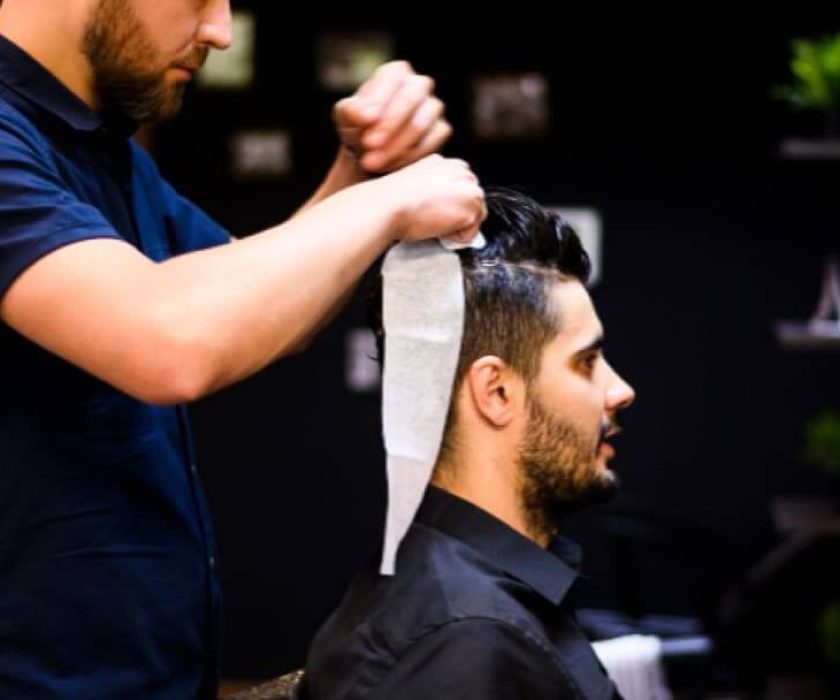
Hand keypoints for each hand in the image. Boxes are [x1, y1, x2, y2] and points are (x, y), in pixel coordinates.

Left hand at [333, 61, 451, 173]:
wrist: (371, 152)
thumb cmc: (358, 126)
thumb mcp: (345, 116)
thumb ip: (351, 111)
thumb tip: (367, 116)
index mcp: (395, 73)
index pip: (392, 79)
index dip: (380, 99)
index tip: (365, 121)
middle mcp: (418, 85)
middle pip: (411, 98)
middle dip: (389, 125)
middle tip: (369, 145)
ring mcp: (433, 108)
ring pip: (420, 124)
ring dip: (394, 146)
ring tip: (372, 162)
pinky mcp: (440, 131)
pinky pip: (429, 143)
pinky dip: (406, 158)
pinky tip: (388, 166)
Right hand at [374, 155, 486, 241]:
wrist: (388, 205)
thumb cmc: (391, 198)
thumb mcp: (414, 183)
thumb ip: (434, 188)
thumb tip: (440, 204)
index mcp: (446, 163)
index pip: (462, 187)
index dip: (451, 204)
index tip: (436, 211)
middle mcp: (462, 172)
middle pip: (473, 201)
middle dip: (458, 214)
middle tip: (434, 220)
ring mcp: (470, 190)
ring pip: (475, 217)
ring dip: (457, 226)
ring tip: (434, 224)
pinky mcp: (471, 210)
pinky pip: (470, 234)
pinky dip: (456, 239)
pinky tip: (437, 230)